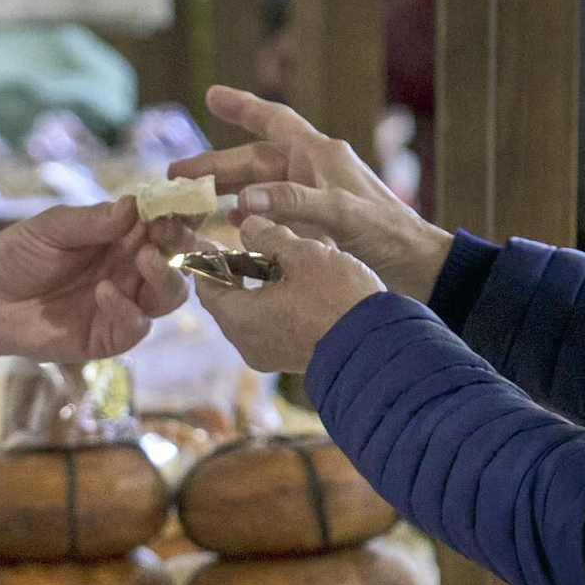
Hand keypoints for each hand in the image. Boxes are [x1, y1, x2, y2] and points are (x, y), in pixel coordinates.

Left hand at [0, 197, 190, 360]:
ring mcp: (125, 305)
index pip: (168, 223)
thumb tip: (136, 204)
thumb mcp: (52, 228)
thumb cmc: (18, 255)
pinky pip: (135, 327)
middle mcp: (133, 270)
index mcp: (125, 236)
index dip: (183, 213)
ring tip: (144, 260)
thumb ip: (93, 220)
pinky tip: (104, 292)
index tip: (184, 202)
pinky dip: (127, 311)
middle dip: (181, 246)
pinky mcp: (109, 337)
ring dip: (165, 277)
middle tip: (167, 233)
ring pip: (168, 296)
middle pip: (179, 261)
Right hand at [154, 86, 453, 301]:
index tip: (211, 95)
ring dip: (227, 193)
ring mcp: (312, 196)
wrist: (416, 265)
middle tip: (176, 176)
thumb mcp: (340, 215)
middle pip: (254, 160)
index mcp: (319, 154)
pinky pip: (271, 214)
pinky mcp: (313, 223)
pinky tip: (233, 228)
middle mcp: (312, 170)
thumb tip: (243, 201)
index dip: (241, 107)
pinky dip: (250, 218)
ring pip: (259, 188)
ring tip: (193, 204)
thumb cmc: (385, 234)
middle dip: (215, 166)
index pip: (273, 121)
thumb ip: (292, 204)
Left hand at [196, 219, 384, 372]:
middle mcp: (247, 343)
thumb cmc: (338, 298)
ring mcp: (270, 356)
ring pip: (252, 315)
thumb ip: (270, 237)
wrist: (377, 347)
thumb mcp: (303, 254)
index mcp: (240, 318)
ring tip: (276, 260)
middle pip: (229, 302)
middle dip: (236, 273)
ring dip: (259, 287)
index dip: (208, 261)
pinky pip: (272, 328)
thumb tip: (249, 225)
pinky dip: (276, 305)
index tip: (212, 241)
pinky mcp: (292, 359)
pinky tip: (296, 284)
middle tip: (246, 246)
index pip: (207, 288)